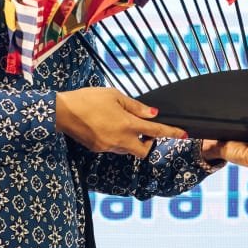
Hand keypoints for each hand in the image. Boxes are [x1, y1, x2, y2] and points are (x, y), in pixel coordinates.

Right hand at [55, 87, 187, 157]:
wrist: (62, 111)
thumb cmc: (89, 99)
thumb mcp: (115, 96)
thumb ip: (136, 106)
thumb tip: (153, 113)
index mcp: (127, 124)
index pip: (156, 132)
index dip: (172, 133)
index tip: (185, 134)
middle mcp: (120, 140)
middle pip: (144, 151)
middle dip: (148, 144)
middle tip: (144, 131)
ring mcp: (108, 147)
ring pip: (128, 150)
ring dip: (131, 141)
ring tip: (120, 123)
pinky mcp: (98, 149)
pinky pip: (114, 148)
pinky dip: (117, 140)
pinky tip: (107, 127)